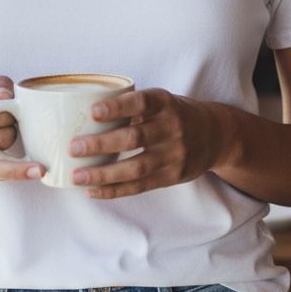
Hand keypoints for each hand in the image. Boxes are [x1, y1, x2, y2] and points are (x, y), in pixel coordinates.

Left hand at [68, 88, 214, 199]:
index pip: (141, 103)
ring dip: (103, 174)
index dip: (117, 107)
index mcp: (166, 104)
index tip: (92, 112)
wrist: (217, 135)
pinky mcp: (172, 177)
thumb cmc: (176, 114)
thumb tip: (83, 114)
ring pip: (135, 168)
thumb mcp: (162, 101)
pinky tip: (93, 191)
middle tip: (73, 148)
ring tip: (77, 176)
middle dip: (101, 144)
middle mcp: (172, 128)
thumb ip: (132, 107)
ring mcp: (174, 155)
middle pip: (134, 138)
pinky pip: (140, 186)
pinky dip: (114, 190)